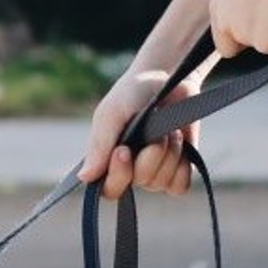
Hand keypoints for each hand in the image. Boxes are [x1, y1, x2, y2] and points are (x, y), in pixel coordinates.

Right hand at [78, 70, 201, 200]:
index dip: (119, 175)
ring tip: (169, 130)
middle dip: (150, 155)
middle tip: (154, 131)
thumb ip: (99, 145)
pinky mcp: (179, 171)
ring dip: (169, 152)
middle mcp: (132, 172)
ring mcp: (156, 174)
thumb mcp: (111, 114)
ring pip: (162, 181)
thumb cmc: (133, 94)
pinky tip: (180, 145)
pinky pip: (181, 185)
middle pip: (141, 181)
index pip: (110, 189)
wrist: (168, 77)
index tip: (123, 150)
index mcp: (110, 161)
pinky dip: (183, 165)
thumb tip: (85, 177)